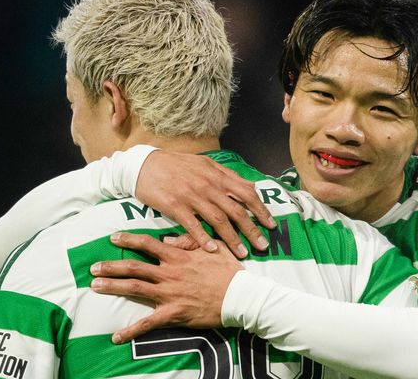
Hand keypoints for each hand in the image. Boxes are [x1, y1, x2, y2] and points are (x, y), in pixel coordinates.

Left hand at [90, 232, 243, 343]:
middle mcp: (169, 273)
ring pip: (135, 288)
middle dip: (111, 266)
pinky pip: (148, 323)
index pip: (148, 244)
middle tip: (94, 267)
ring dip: (113, 287)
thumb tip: (170, 238)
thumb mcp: (213, 246)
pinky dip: (131, 331)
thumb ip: (191, 240)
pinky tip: (116, 336)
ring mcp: (169, 293)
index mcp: (178, 255)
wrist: (240, 296)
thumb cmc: (229, 271)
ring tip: (95, 286)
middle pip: (134, 266)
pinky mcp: (173, 313)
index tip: (113, 238)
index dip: (128, 239)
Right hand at [136, 150, 274, 257]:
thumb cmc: (178, 165)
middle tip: (263, 246)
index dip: (261, 210)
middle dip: (252, 229)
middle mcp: (208, 185)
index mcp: (217, 175)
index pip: (246, 193)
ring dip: (232, 238)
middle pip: (236, 210)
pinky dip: (204, 238)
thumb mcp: (206, 165)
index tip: (271, 225)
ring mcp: (192, 196)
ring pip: (218, 220)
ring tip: (242, 253)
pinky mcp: (175, 205)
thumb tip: (252, 186)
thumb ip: (229, 176)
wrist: (146, 165)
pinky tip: (213, 250)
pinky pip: (193, 225)